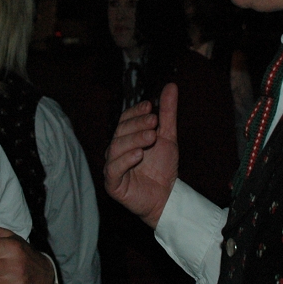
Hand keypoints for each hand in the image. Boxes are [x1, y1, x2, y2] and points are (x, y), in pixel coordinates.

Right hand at [104, 82, 178, 227]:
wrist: (167, 197)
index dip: (136, 111)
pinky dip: (125, 160)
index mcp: (125, 137)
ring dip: (134, 140)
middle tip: (154, 121)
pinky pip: (113, 169)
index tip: (150, 106)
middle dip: (137, 125)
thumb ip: (167, 113)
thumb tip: (170, 86)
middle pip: (120, 132)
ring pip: (115, 148)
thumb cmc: (163, 167)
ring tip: (151, 137)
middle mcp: (115, 150)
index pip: (125, 119)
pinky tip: (139, 154)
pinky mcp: (113, 184)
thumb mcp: (168, 136)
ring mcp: (112, 166)